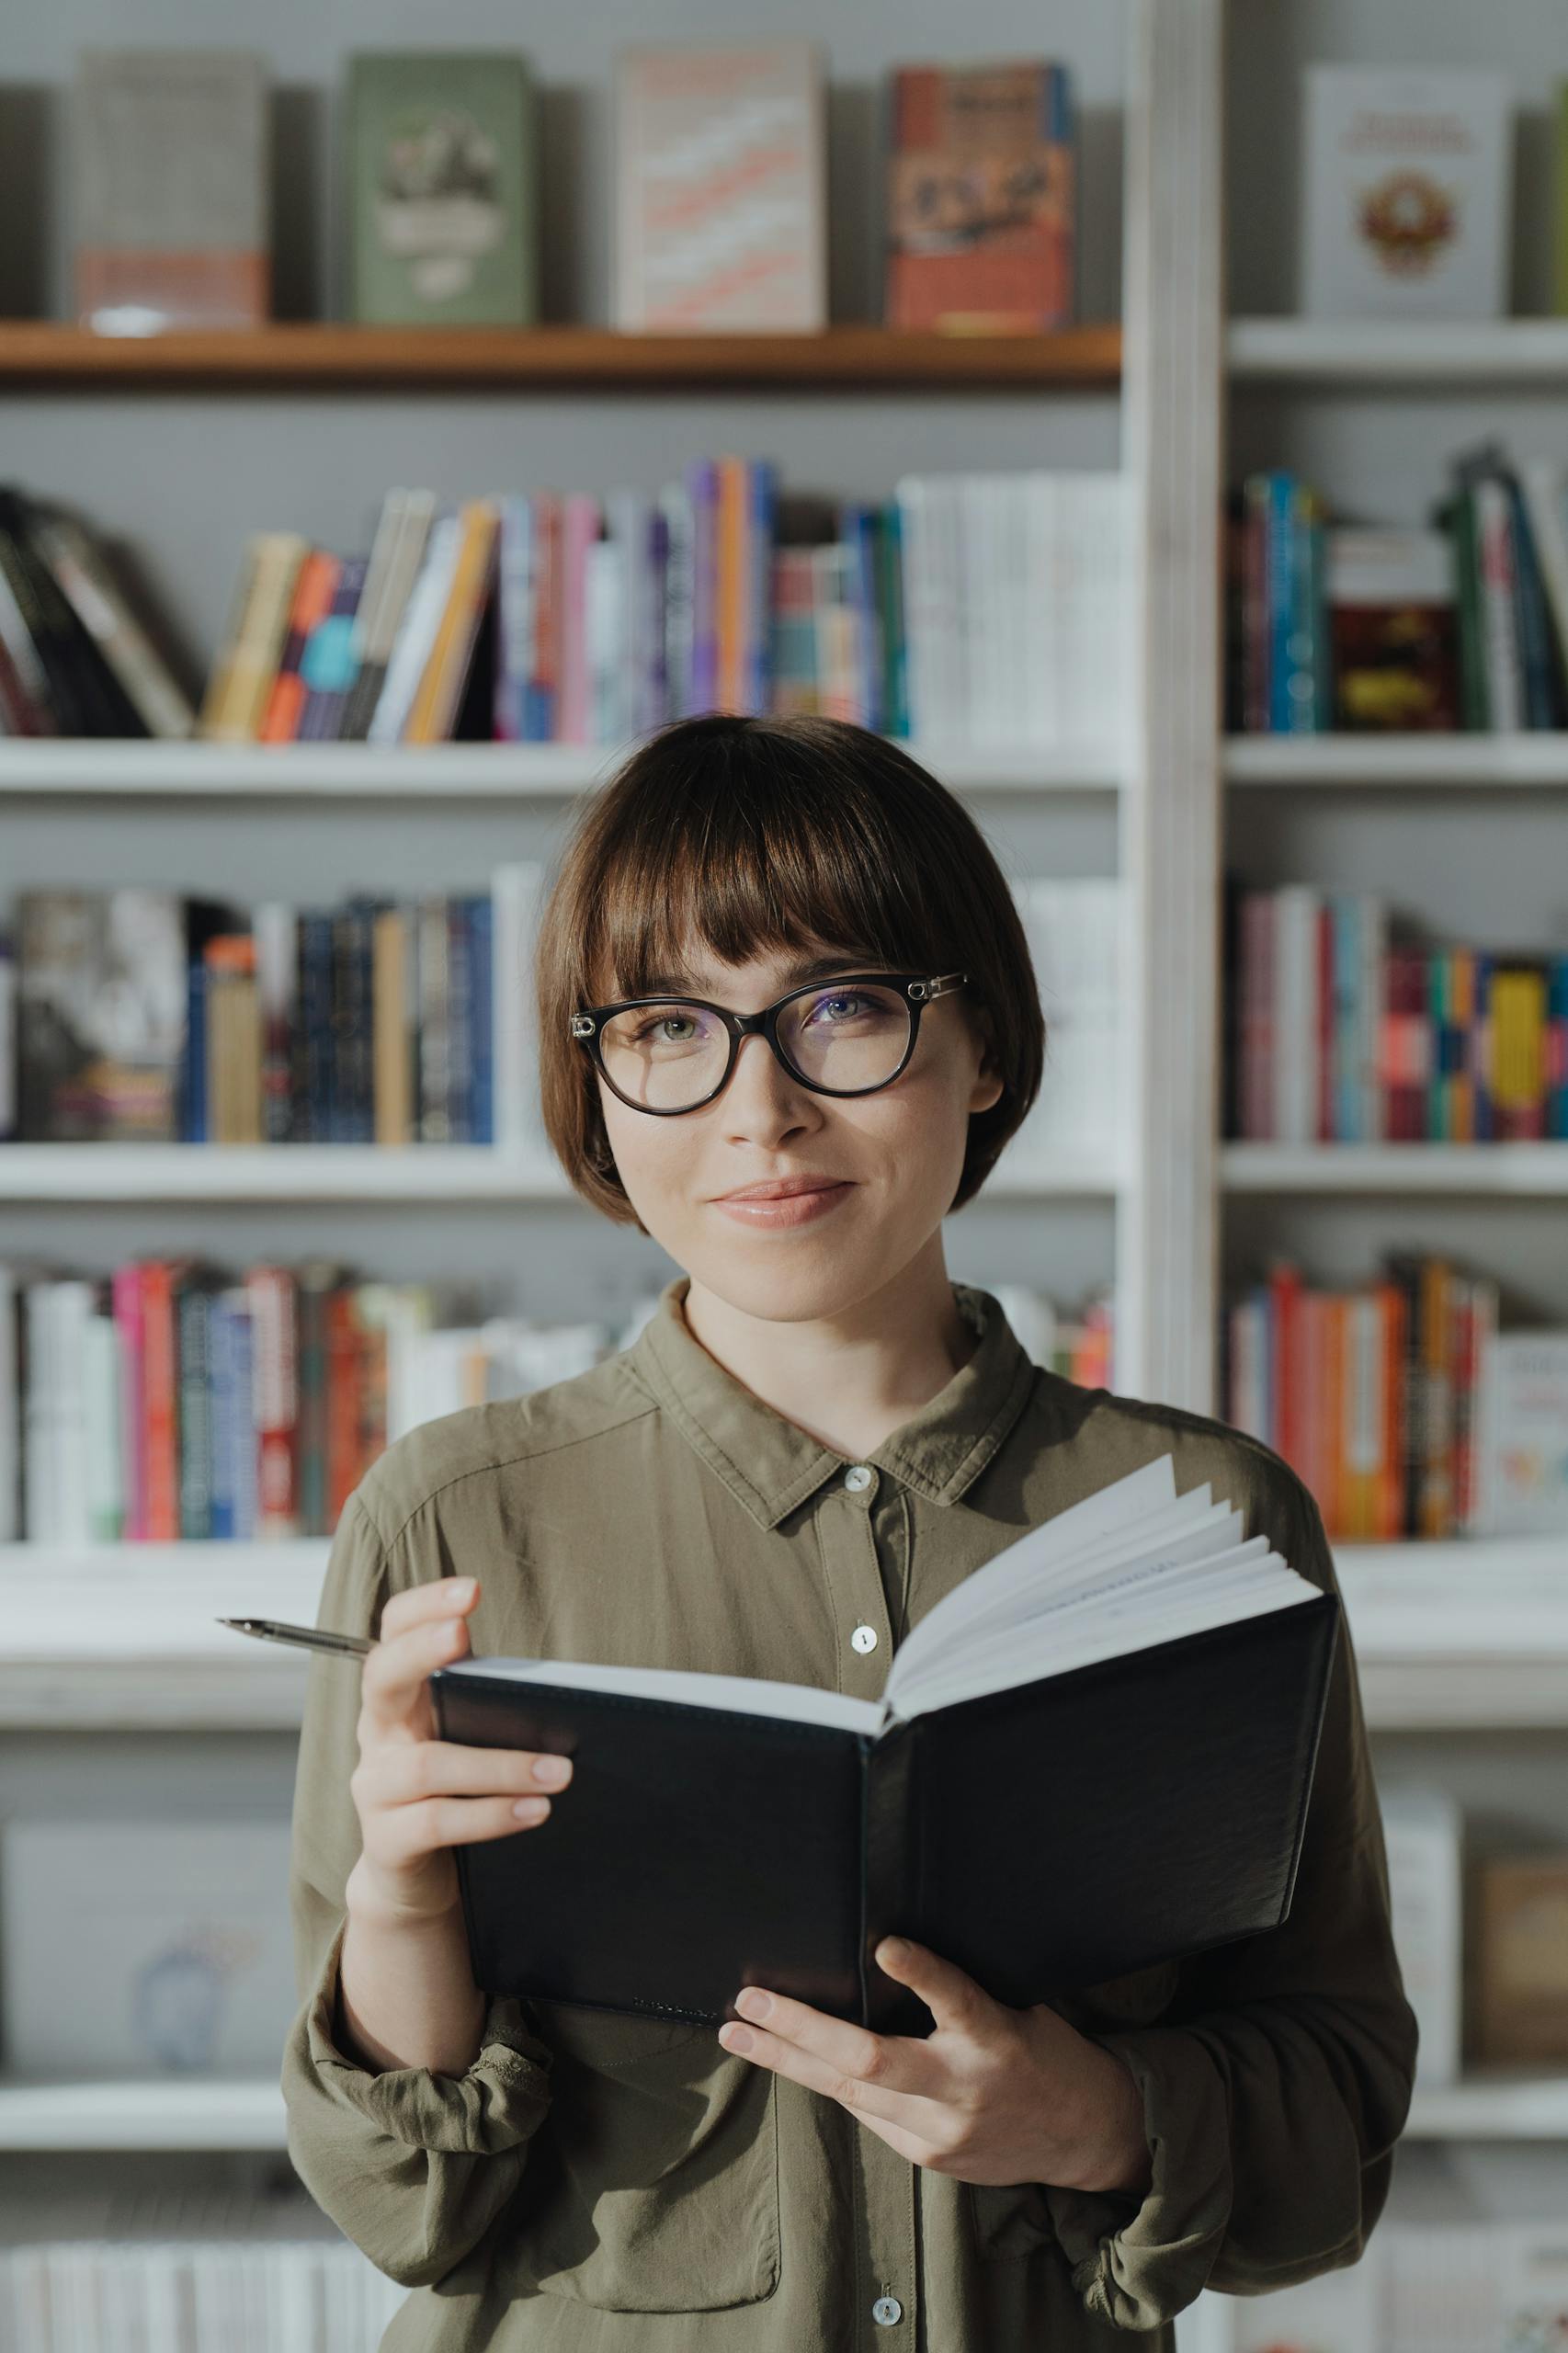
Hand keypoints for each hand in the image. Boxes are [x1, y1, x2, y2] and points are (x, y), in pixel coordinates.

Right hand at [345, 1574, 573, 1928]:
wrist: (411, 1878)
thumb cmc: (453, 1792)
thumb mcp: (466, 1739)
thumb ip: (493, 1709)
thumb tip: (568, 1696)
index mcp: (400, 1697)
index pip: (393, 1633)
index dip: (424, 1606)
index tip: (470, 1590)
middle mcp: (378, 1733)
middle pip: (382, 1678)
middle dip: (420, 1650)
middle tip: (462, 1634)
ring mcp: (376, 1787)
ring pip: (429, 1764)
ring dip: (501, 1765)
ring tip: (560, 1770)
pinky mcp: (387, 1841)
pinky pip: (438, 1822)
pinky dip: (493, 1814)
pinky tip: (535, 1810)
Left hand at [716, 1935, 1152, 2199]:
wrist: (1085, 2137)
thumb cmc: (1046, 2052)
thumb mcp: (1018, 2007)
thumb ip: (959, 1995)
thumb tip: (885, 1952)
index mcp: (997, 2038)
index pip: (957, 2000)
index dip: (923, 1974)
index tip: (886, 1945)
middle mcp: (964, 2091)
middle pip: (871, 2063)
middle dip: (800, 2031)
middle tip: (749, 2003)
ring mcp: (941, 2134)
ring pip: (850, 2094)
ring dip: (789, 2060)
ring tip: (740, 2032)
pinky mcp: (927, 2159)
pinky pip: (867, 2113)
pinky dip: (829, 2082)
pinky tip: (790, 2060)